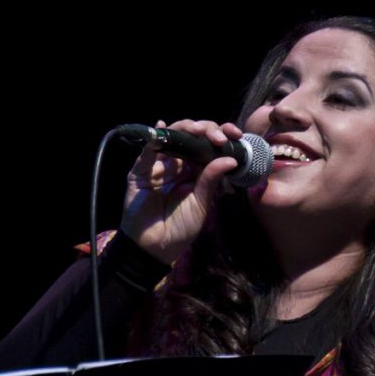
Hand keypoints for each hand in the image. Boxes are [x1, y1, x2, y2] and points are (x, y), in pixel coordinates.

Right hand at [121, 119, 244, 264]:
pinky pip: (145, 153)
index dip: (221, 134)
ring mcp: (159, 165)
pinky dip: (153, 139)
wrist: (156, 247)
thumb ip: (211, 180)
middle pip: (192, 135)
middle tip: (218, 137)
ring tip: (197, 130)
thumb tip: (231, 158)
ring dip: (185, 128)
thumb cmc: (181, 228)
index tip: (234, 135)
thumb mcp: (201, 203)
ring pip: (171, 137)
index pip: (209, 144)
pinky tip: (161, 128)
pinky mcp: (140, 172)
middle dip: (207, 129)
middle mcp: (179, 163)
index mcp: (197, 169)